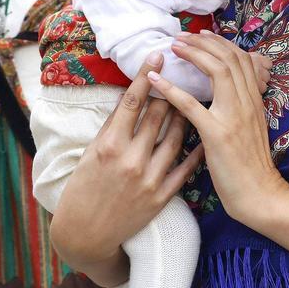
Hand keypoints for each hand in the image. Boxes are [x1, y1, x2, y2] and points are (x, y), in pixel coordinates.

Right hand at [50, 52, 196, 279]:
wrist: (86, 234)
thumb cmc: (83, 189)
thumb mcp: (91, 153)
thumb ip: (112, 127)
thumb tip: (130, 98)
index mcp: (109, 144)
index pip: (132, 101)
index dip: (146, 74)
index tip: (158, 54)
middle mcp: (130, 159)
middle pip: (158, 114)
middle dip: (170, 90)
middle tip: (182, 72)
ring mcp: (148, 178)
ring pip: (175, 137)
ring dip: (185, 115)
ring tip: (193, 98)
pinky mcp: (161, 196)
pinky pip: (185, 168)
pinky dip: (196, 150)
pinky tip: (205, 134)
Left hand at [153, 30, 285, 224]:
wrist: (260, 194)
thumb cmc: (251, 166)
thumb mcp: (252, 128)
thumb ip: (242, 107)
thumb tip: (228, 92)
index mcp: (255, 101)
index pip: (241, 59)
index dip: (220, 43)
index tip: (202, 36)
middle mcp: (247, 103)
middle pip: (229, 57)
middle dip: (204, 42)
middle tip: (182, 37)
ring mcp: (234, 117)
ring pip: (216, 71)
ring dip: (192, 54)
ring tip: (173, 48)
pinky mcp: (217, 134)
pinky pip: (192, 104)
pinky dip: (171, 89)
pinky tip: (155, 80)